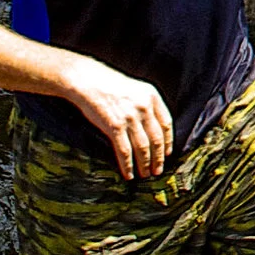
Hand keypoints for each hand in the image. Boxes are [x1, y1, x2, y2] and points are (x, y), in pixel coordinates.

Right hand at [62, 59, 174, 178]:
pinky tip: (128, 174)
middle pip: (156, 139)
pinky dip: (128, 165)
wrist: (87, 79)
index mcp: (152, 97)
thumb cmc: (109, 84)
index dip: (167, 142)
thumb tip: (154, 129)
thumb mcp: (136, 89)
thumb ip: (147, 105)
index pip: (166, 124)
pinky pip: (125, 151)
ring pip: (143, 148)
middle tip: (157, 171)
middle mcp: (144, 108)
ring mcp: (130, 118)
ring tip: (145, 174)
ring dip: (145, 164)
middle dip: (158, 158)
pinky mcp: (114, 126)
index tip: (166, 154)